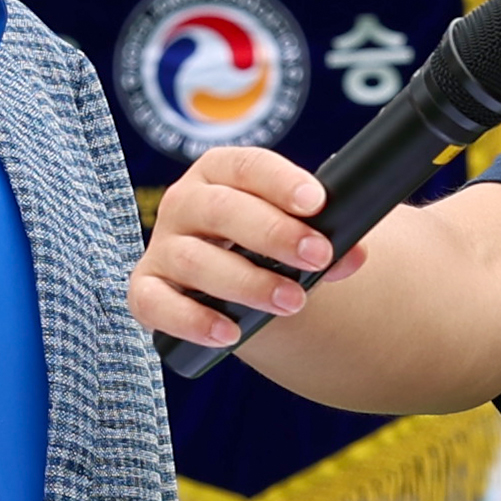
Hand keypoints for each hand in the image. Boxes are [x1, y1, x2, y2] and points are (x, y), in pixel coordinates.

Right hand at [129, 143, 354, 351]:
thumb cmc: (265, 247)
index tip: (316, 202)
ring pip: (194, 259)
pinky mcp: (146, 291)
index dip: (281, 181)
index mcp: (219, 173)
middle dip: (273, 233)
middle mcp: (184, 203)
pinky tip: (230, 333)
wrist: (233, 285)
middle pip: (221, 209)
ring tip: (292, 301)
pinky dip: (191, 320)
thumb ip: (326, 238)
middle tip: (317, 255)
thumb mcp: (295, 232)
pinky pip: (155, 304)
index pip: (246, 166)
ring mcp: (162, 247)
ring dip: (247, 282)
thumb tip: (354, 253)